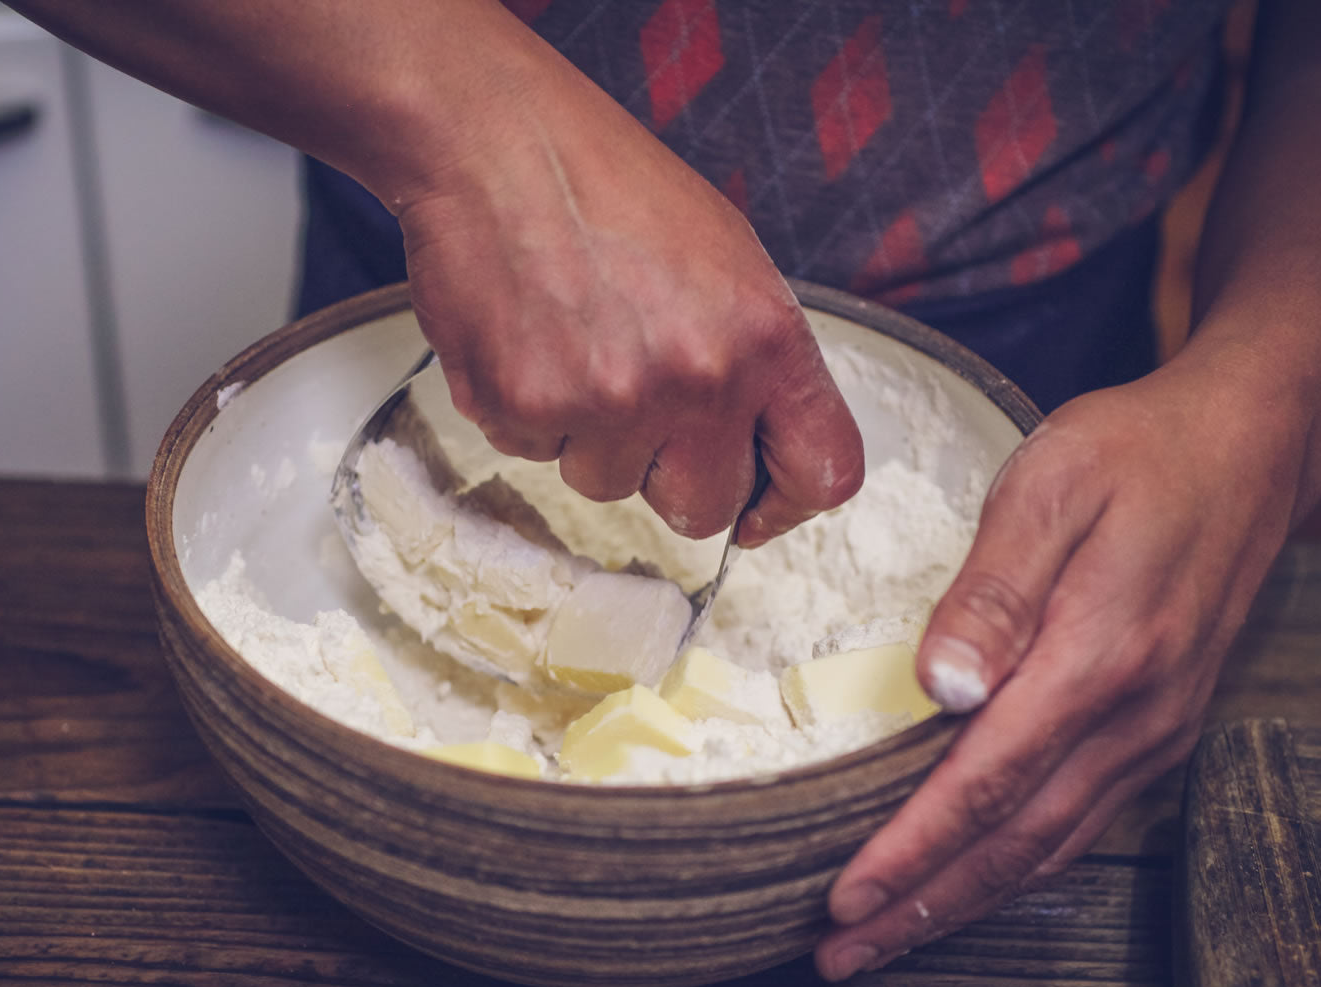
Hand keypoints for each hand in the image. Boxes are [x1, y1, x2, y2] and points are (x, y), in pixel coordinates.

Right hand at [394, 49, 861, 543]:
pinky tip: (530, 338)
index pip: (823, 473)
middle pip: (704, 510)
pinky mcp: (526, 408)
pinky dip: (529, 411)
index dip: (787, 505)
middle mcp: (699, 379)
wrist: (497, 142)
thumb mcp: (730, 260)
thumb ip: (758, 362)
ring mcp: (609, 401)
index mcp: (767, 337)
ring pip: (608, 485)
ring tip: (576, 342)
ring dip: (592, 437)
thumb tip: (764, 448)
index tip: (758, 508)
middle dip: (671, 477)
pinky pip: (534, 454)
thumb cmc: (611, 186)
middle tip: (640, 408)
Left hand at [813, 358, 1302, 979]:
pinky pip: (1080, 822)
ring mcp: (1155, 732)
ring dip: (963, 903)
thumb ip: (994, 589)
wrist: (1248, 449)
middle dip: (920, 909)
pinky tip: (971, 885)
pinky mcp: (1160, 729)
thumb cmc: (1135, 453)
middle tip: (839, 956)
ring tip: (886, 941)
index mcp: (1098, 659)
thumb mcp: (1052, 484)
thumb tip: (939, 684)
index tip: (844, 899)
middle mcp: (1134, 717)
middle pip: (1013, 843)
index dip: (911, 852)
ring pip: (1049, 848)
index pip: (986, 783)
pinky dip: (1016, 869)